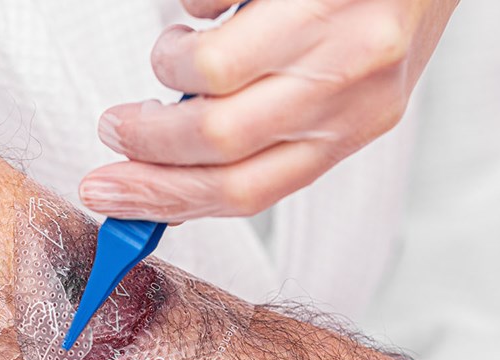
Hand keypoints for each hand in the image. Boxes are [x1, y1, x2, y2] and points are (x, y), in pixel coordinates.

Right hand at [79, 0, 459, 220]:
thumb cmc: (389, 3)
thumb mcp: (353, 80)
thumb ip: (282, 121)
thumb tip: (181, 160)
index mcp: (359, 122)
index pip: (249, 190)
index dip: (164, 200)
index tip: (110, 194)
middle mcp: (350, 83)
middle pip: (218, 142)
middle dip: (145, 139)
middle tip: (116, 125)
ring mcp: (331, 27)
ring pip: (207, 73)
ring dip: (168, 61)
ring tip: (178, 45)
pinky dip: (193, 3)